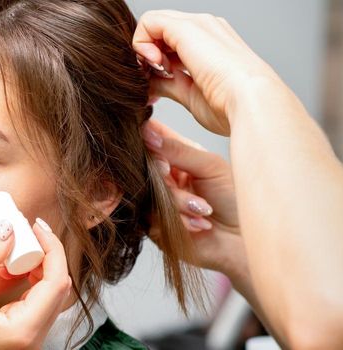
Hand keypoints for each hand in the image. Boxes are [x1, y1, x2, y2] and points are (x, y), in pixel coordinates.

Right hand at [0, 219, 71, 349]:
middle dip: (44, 253)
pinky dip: (26, 278)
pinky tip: (7, 268)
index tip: (35, 226)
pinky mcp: (19, 333)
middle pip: (56, 286)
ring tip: (11, 248)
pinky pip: (35, 301)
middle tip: (23, 231)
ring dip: (35, 265)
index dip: (51, 248)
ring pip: (48, 293)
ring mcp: (27, 337)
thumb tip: (7, 230)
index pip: (57, 282)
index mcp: (24, 331)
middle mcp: (32, 338)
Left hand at [133, 10, 282, 134]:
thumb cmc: (230, 107)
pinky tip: (153, 65)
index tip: (154, 87)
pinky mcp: (187, 27)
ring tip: (156, 75)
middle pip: (160, 31)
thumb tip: (149, 83)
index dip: (155, 62)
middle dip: (146, 55)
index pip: (171, 43)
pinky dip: (141, 44)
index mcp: (212, 44)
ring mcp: (199, 24)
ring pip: (154, 24)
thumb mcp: (191, 94)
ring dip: (144, 51)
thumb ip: (169, 84)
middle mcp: (206, 29)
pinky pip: (150, 22)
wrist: (252, 104)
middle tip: (150, 80)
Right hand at [143, 120, 250, 289]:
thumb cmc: (236, 201)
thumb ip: (178, 150)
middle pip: (144, 166)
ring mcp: (157, 201)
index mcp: (179, 156)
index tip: (152, 142)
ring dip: (177, 201)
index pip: (152, 139)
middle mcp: (165, 178)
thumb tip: (148, 132)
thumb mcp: (211, 167)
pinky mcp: (154, 226)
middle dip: (162, 173)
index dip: (147, 138)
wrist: (243, 242)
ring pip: (148, 192)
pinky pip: (151, 217)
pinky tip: (200, 224)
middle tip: (171, 174)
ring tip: (204, 209)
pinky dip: (179, 219)